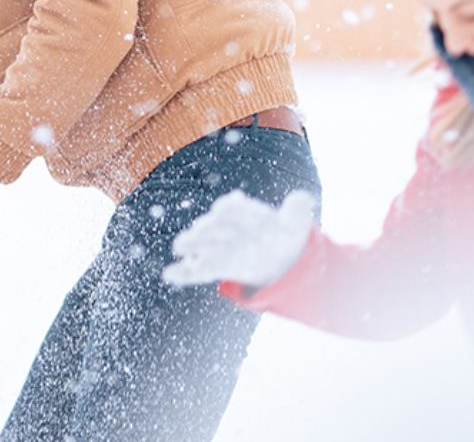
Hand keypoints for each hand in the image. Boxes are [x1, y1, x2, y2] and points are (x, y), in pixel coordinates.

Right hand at [163, 189, 316, 288]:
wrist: (279, 255)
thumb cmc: (283, 232)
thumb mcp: (295, 221)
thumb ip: (297, 209)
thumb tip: (304, 199)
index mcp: (244, 211)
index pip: (235, 207)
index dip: (232, 206)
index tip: (231, 204)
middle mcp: (227, 226)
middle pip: (214, 225)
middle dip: (206, 227)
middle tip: (198, 229)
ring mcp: (219, 247)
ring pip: (201, 245)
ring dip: (190, 244)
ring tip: (179, 246)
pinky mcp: (216, 266)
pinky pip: (197, 270)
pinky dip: (183, 273)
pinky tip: (169, 274)